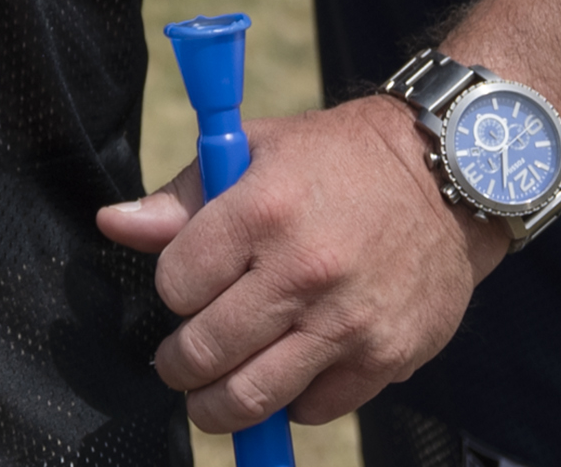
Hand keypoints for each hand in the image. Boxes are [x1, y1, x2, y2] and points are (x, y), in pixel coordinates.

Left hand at [98, 95, 499, 433]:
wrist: (448, 176)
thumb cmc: (338, 159)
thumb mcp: (256, 151)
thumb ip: (180, 198)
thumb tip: (112, 224)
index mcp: (261, 210)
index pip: (175, 285)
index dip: (173, 290)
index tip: (187, 289)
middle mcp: (302, 271)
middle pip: (204, 351)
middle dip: (178, 364)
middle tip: (179, 363)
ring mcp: (346, 322)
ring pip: (251, 397)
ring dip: (218, 406)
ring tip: (211, 396)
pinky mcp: (385, 358)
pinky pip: (314, 409)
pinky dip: (291, 403)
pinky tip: (287, 375)